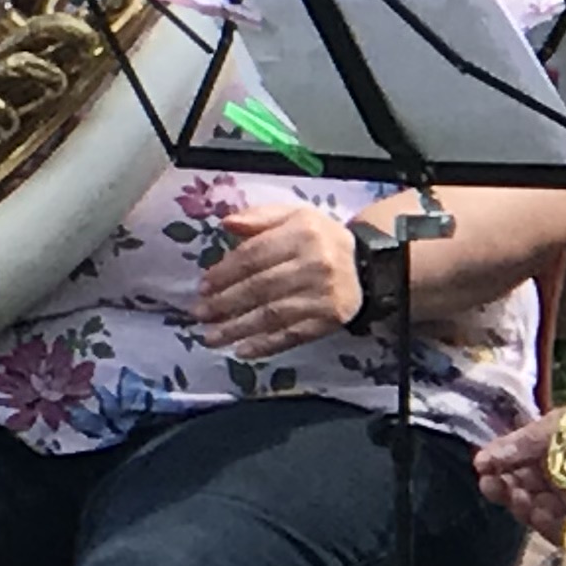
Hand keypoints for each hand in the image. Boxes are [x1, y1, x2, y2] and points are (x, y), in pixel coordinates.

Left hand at [198, 202, 368, 361]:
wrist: (366, 263)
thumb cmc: (318, 238)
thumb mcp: (293, 215)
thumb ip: (258, 217)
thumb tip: (225, 223)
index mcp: (302, 233)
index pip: (253, 256)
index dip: (224, 273)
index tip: (202, 287)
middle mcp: (315, 264)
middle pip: (260, 287)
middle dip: (224, 303)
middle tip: (199, 314)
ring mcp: (324, 294)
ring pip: (272, 314)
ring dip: (237, 328)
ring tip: (211, 337)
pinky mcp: (331, 319)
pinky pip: (293, 334)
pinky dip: (266, 345)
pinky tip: (242, 351)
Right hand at [476, 416, 565, 536]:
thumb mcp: (558, 426)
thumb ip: (520, 444)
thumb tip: (480, 459)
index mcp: (551, 449)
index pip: (514, 460)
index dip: (495, 463)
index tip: (481, 464)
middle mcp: (559, 477)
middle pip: (518, 485)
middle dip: (500, 486)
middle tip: (489, 483)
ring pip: (531, 508)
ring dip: (518, 504)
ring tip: (517, 496)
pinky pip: (557, 531)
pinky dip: (542, 525)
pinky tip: (537, 514)